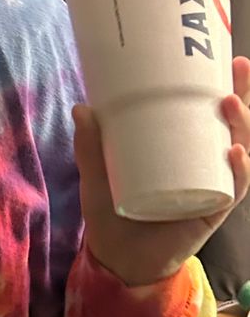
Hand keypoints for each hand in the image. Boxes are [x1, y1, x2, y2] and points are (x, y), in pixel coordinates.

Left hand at [75, 56, 249, 285]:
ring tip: (229, 104)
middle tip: (237, 67)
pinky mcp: (210, 212)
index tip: (225, 57)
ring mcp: (210, 187)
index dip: (223, 86)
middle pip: (232, 125)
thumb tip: (82, 107)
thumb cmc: (111, 211)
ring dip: (241, 127)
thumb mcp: (96, 174)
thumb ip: (89, 146)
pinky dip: (237, 171)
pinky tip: (235, 152)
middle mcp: (202, 164)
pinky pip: (232, 189)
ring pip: (238, 152)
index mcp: (180, 149)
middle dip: (241, 95)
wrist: (117, 258)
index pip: (207, 112)